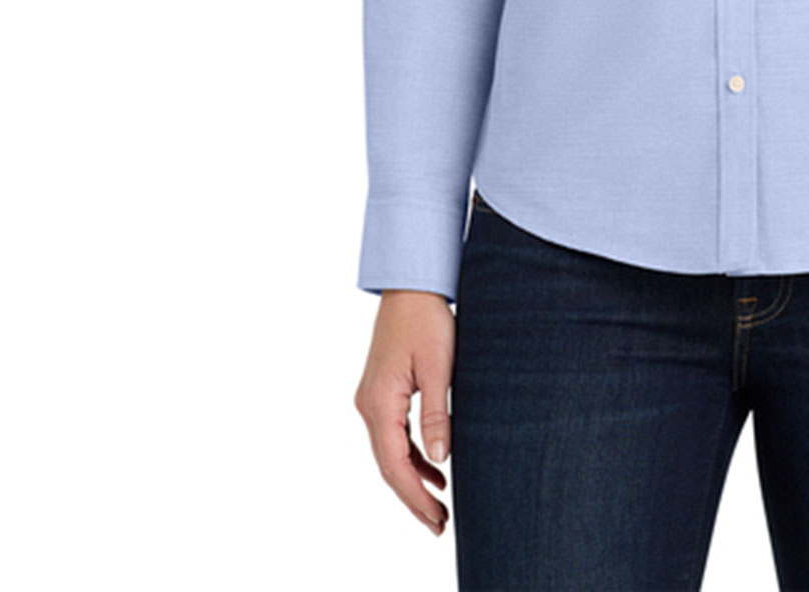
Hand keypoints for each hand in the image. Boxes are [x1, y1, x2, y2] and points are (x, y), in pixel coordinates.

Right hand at [353, 290, 455, 536]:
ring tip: (439, 506)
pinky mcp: (382, 392)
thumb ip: (437, 414)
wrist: (410, 285)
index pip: (394, 464)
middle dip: (413, 497)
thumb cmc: (426, 319)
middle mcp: (369, 405)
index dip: (415, 496)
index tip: (436, 518)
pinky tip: (434, 468)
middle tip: (439, 525)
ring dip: (413, 479)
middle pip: (388, 465)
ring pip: (390, 453)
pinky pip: (394, 435)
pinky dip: (412, 455)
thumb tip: (439, 460)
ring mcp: (372, 399)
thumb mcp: (440, 366)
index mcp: (379, 402)